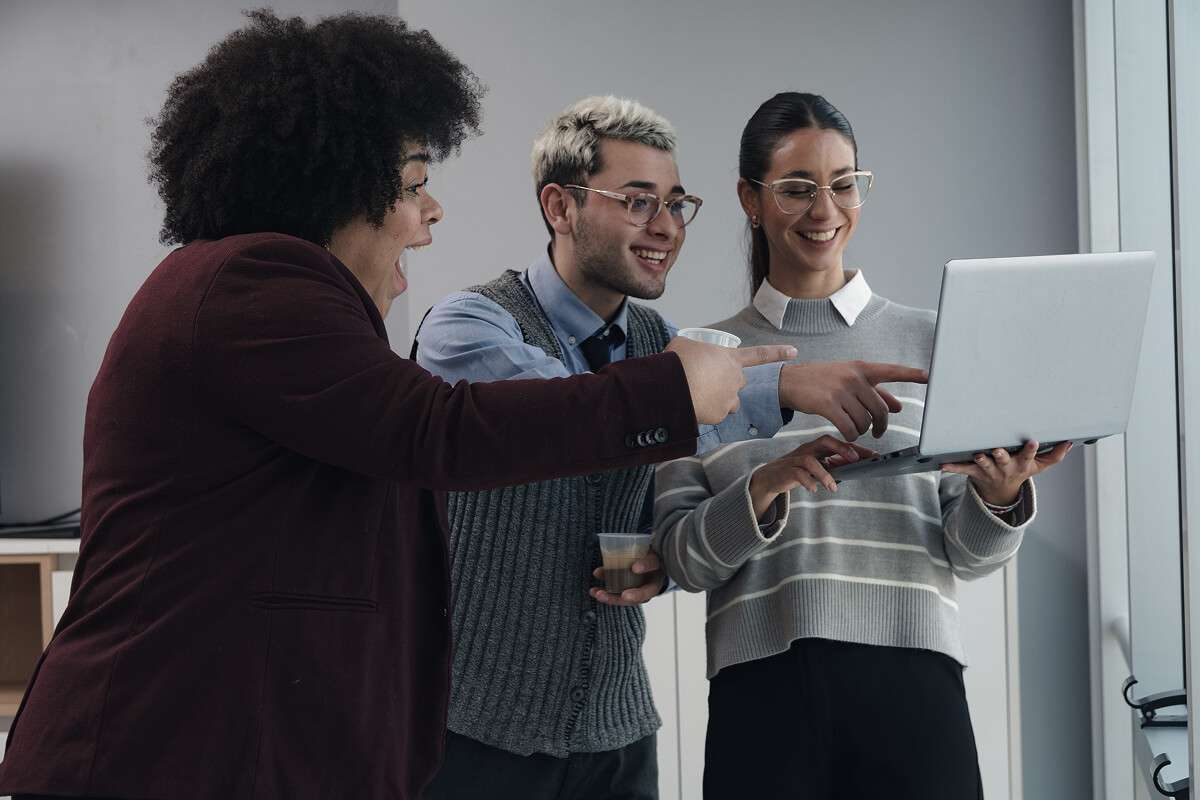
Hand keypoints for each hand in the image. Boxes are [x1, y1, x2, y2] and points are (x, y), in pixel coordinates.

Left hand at [590, 550, 666, 605]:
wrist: (652, 563)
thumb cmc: (644, 553)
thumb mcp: (642, 547)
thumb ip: (631, 546)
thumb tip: (613, 541)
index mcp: (657, 564)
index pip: (653, 564)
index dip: (645, 566)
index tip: (634, 568)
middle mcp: (654, 581)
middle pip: (646, 592)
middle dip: (634, 595)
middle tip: (623, 596)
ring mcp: (643, 591)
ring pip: (632, 599)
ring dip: (614, 598)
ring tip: (598, 594)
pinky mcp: (632, 594)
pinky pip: (621, 598)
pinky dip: (608, 595)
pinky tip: (595, 592)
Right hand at [667, 337, 797, 424]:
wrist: (670, 385)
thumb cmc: (676, 361)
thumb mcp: (684, 344)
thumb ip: (694, 348)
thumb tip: (688, 352)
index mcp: (730, 358)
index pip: (760, 354)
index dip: (777, 352)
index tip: (795, 351)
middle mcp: (735, 378)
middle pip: (738, 383)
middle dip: (726, 383)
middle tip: (704, 382)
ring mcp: (729, 398)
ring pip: (729, 402)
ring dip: (718, 400)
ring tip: (698, 395)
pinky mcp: (720, 414)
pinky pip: (715, 415)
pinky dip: (705, 412)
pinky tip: (692, 406)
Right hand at [748, 435, 876, 518]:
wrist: (771, 478)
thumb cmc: (798, 471)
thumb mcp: (818, 468)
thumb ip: (834, 467)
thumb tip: (855, 468)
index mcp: (817, 448)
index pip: (839, 443)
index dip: (855, 447)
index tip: (872, 455)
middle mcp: (808, 449)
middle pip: (825, 441)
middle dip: (842, 449)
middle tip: (854, 460)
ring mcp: (796, 459)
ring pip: (810, 460)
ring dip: (824, 474)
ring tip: (832, 487)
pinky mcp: (786, 471)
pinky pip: (798, 474)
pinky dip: (808, 482)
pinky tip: (814, 489)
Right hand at [779, 360, 928, 439]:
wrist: (790, 381)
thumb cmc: (823, 380)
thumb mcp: (849, 380)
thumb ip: (875, 393)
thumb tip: (899, 407)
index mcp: (862, 368)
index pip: (892, 371)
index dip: (912, 374)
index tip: (931, 376)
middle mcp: (854, 377)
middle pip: (880, 409)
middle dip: (881, 425)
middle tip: (878, 432)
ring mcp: (840, 390)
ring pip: (864, 421)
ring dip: (862, 430)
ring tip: (855, 428)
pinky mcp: (828, 404)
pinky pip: (849, 428)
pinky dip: (851, 435)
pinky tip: (847, 433)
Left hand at [943, 440, 1072, 505]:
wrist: (1000, 492)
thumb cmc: (1020, 471)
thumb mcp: (1039, 466)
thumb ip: (1055, 456)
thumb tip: (1070, 443)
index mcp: (1021, 465)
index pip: (1028, 457)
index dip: (1031, 450)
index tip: (1033, 442)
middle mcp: (1004, 468)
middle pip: (1003, 460)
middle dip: (1001, 455)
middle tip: (997, 449)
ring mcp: (988, 471)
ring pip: (983, 464)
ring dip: (980, 459)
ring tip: (977, 454)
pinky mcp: (974, 472)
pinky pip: (962, 469)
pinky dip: (952, 467)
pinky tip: (942, 465)